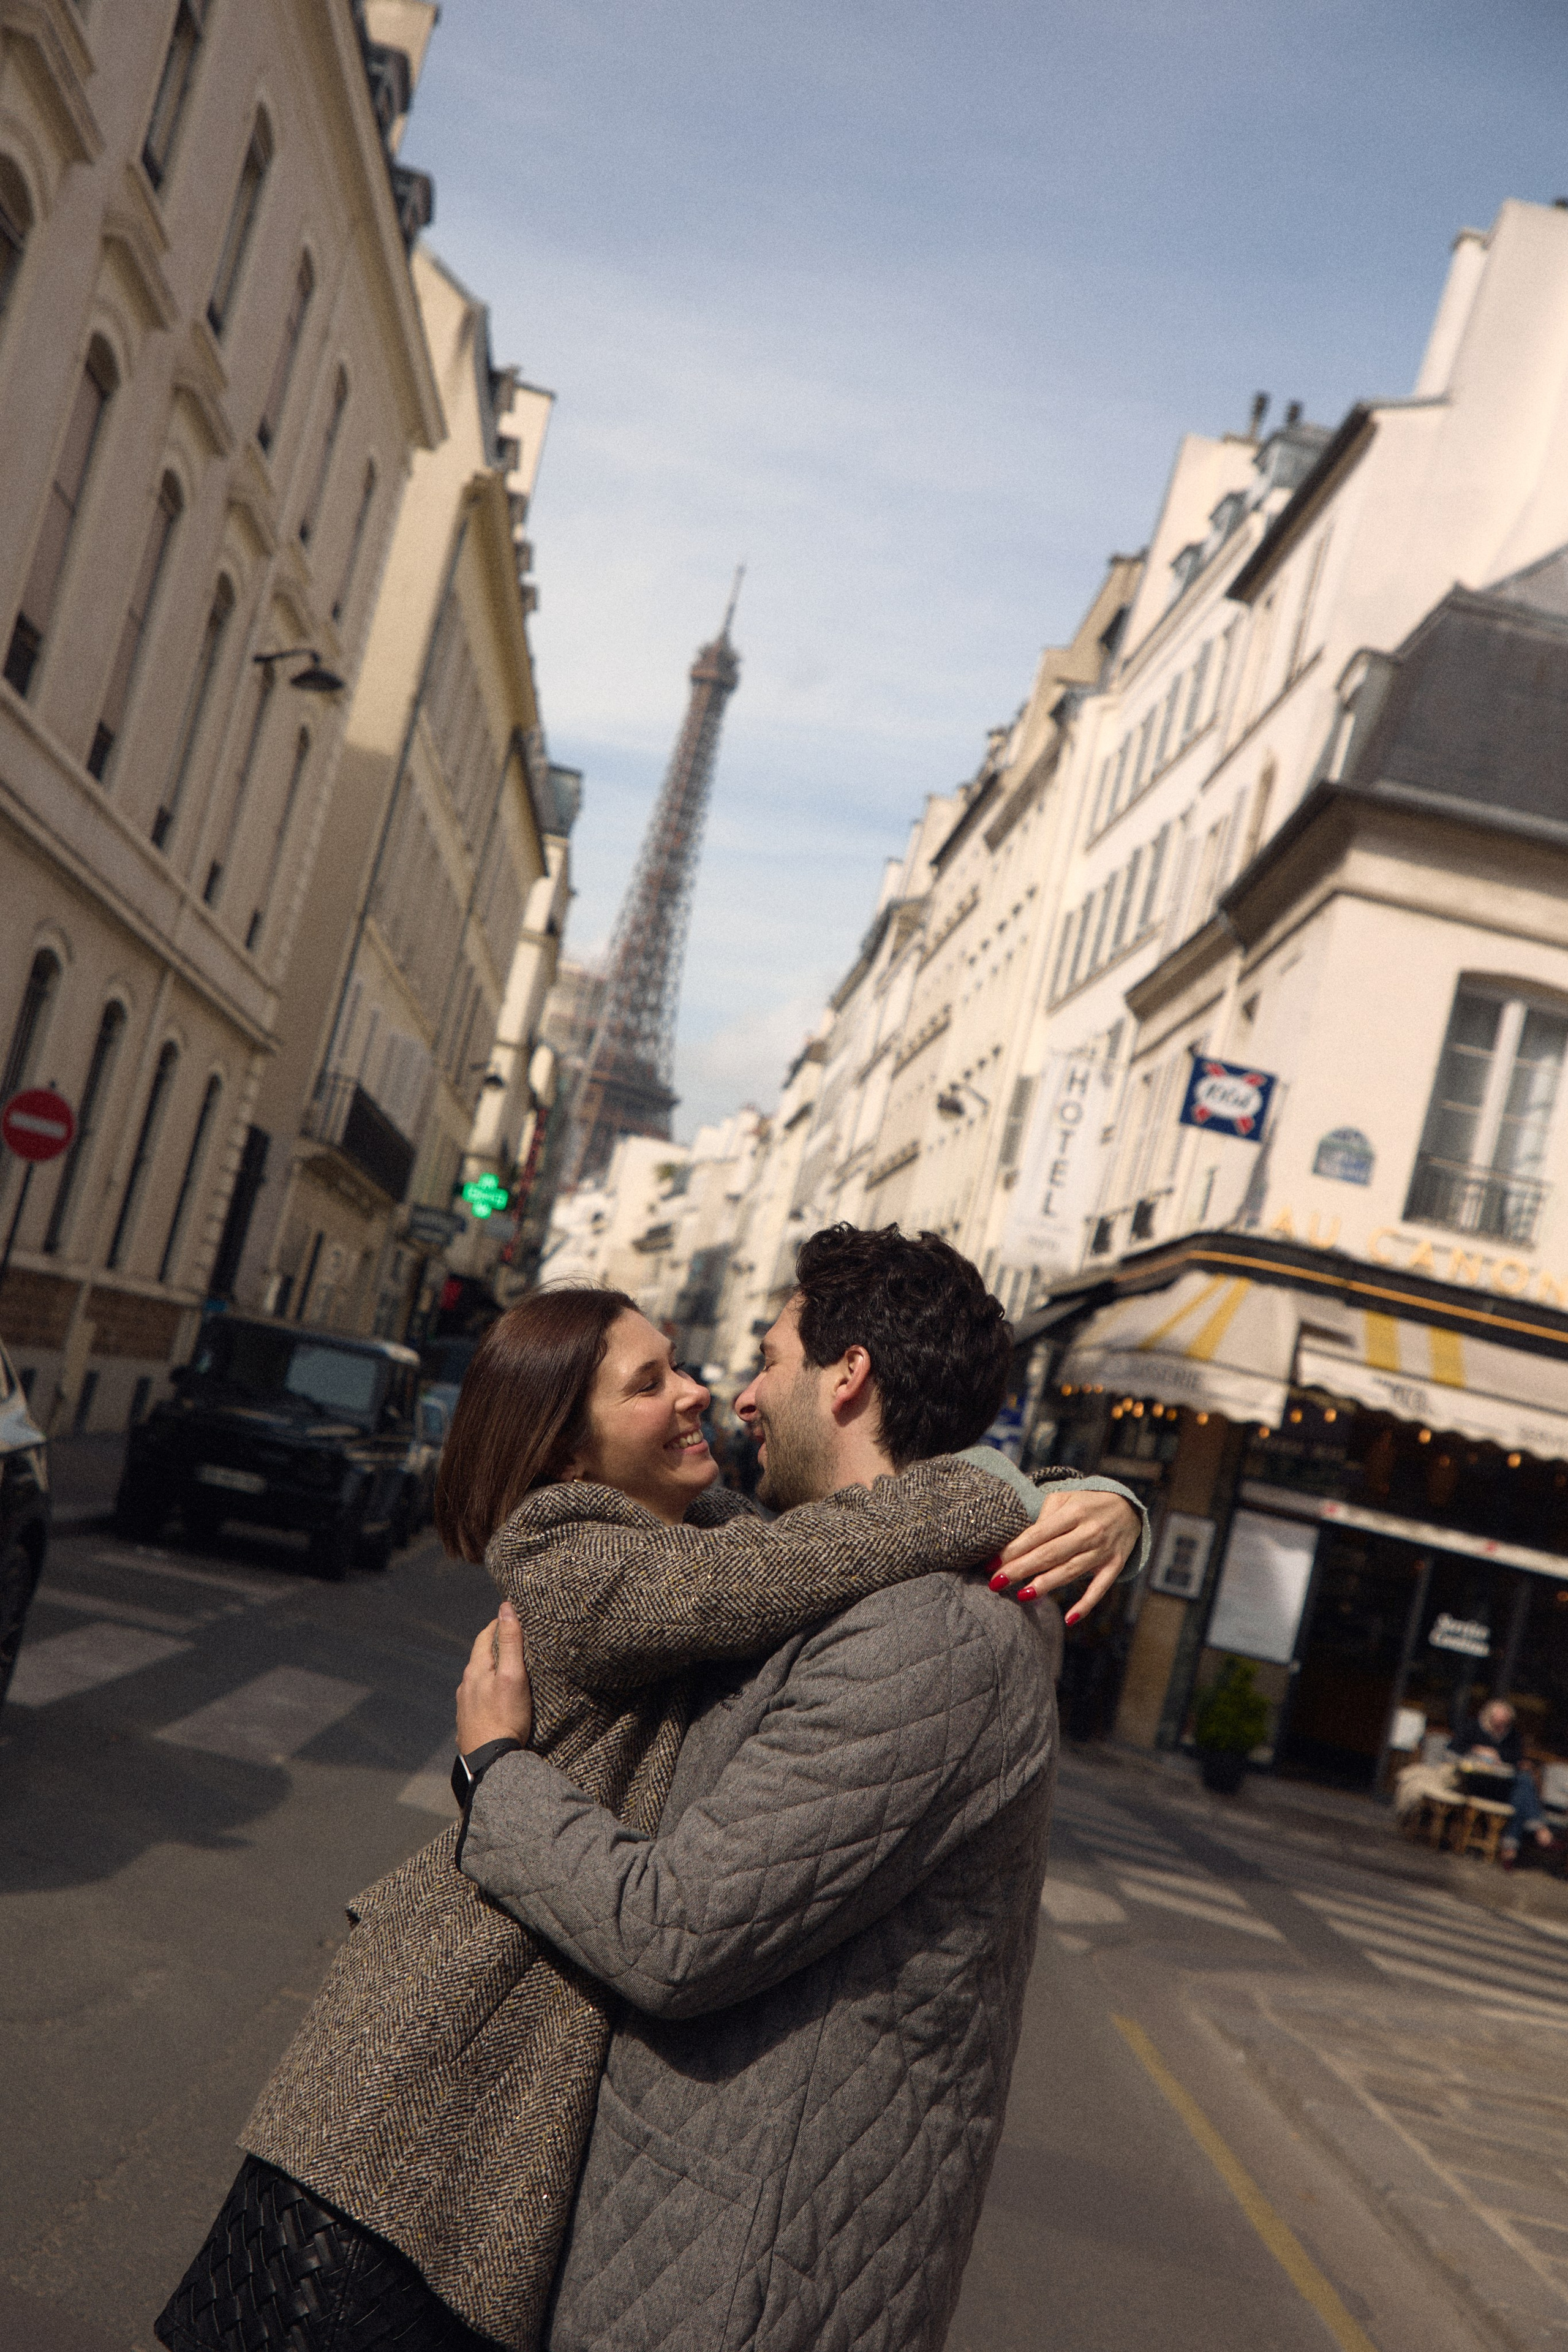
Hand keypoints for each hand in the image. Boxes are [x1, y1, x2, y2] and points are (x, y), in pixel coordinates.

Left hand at [456, 1599, 532, 1752]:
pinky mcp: (467, 1723)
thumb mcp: (514, 1676)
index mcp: (475, 1670)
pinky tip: (495, 1701)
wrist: (491, 1763)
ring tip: (507, 1672)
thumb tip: (505, 1608)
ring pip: (477, 1680)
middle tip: (514, 1642)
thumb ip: (510, 1641)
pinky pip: (476, 1700)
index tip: (513, 1618)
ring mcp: (463, 1706)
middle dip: (495, 1647)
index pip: (485, 1636)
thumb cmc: (506, 1717)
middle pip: (480, 1657)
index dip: (499, 1624)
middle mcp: (465, 1685)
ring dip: (490, 1672)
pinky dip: (487, 1692)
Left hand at [987, 1487, 1141, 1626]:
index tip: (991, 1564)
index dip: (1013, 1550)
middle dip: (1021, 1569)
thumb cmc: (1085, 1504)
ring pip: (1070, 1572)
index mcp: (1072, 1512)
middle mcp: (1088, 1532)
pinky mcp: (1114, 1566)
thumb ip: (1043, 1519)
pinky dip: (1085, 1605)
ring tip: (1022, 1595)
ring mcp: (1103, 1551)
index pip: (1037, 1534)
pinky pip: (1099, 1589)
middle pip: (1050, 1554)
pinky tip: (1068, 1619)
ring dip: (1045, 1585)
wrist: (1128, 1507)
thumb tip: (1019, 1545)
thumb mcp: (1064, 1499)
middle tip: (996, 1582)